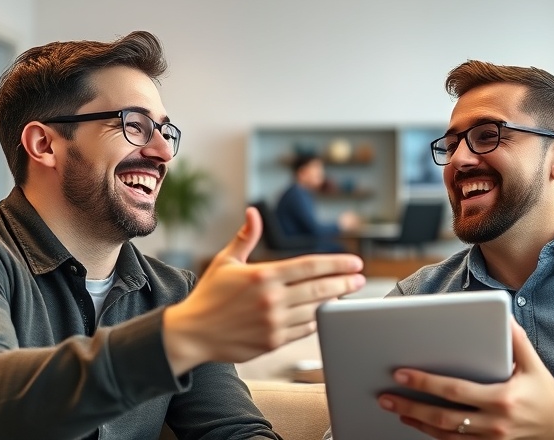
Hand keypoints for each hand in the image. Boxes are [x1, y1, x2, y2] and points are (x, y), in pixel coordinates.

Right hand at [163, 206, 364, 374]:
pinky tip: (324, 312)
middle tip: (360, 279)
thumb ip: (245, 237)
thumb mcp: (226, 261)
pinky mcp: (273, 342)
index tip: (355, 263)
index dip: (336, 264)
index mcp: (263, 276)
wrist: (193, 333)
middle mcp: (271, 299)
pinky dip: (317, 320)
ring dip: (334, 301)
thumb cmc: (209, 295)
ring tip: (346, 293)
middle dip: (344, 282)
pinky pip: (304, 330)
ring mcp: (274, 323)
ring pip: (315, 310)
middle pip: (319, 288)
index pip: (309, 266)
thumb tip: (253, 213)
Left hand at [378, 319, 553, 438]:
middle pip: (443, 416)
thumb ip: (515, 338)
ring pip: (445, 435)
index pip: (454, 390)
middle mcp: (494, 422)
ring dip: (416, 422)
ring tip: (394, 408)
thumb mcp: (533, 362)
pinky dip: (432, 436)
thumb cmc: (543, 389)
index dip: (425, 383)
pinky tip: (416, 424)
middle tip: (385, 395)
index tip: (401, 374)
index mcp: (502, 397)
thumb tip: (500, 314)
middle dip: (410, 405)